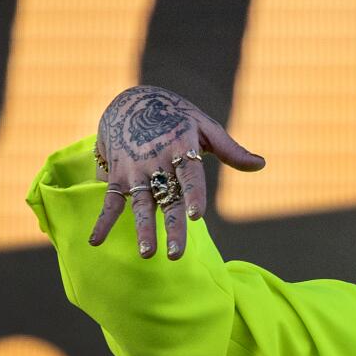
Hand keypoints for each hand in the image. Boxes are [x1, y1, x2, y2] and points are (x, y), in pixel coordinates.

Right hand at [89, 85, 264, 258]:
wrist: (131, 102)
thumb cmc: (175, 117)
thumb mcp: (204, 126)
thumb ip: (230, 149)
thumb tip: (261, 165)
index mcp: (181, 148)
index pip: (190, 175)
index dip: (193, 195)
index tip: (195, 216)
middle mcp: (157, 162)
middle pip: (167, 198)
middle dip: (171, 226)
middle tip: (176, 253)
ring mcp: (136, 171)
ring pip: (140, 203)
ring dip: (142, 229)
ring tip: (147, 253)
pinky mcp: (117, 176)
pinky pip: (109, 200)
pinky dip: (101, 221)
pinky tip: (94, 242)